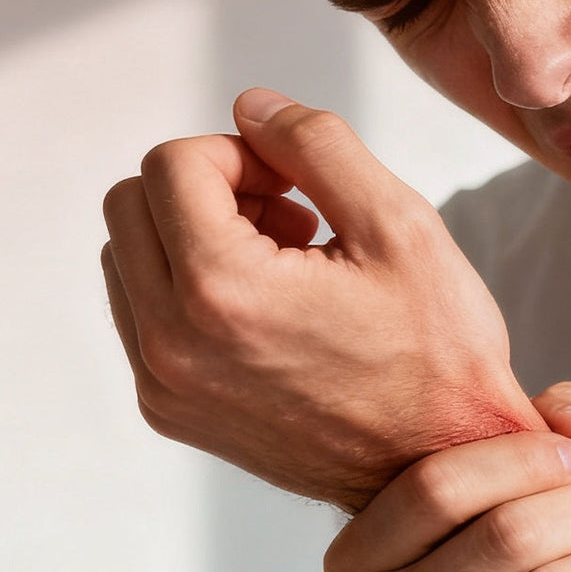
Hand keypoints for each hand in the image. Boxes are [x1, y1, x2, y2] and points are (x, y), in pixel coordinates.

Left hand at [101, 88, 542, 510]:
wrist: (443, 465)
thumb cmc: (439, 355)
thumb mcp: (402, 224)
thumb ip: (317, 144)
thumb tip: (250, 106)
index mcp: (221, 291)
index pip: (172, 163)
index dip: (243, 152)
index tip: (301, 187)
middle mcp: (171, 344)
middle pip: (132, 203)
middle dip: (209, 189)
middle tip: (292, 218)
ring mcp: (164, 386)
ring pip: (127, 256)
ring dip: (193, 237)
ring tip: (284, 264)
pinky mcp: (171, 412)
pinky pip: (142, 314)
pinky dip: (190, 289)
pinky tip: (270, 307)